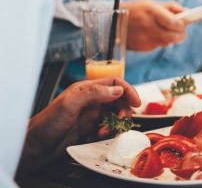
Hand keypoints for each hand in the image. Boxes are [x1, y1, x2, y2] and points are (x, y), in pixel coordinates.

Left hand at [21, 78, 139, 168]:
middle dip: (124, 108)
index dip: (127, 90)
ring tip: (108, 129)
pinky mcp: (90, 129)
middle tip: (123, 118)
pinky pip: (109, 127)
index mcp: (87, 89)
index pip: (114, 83)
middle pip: (119, 99)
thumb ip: (94, 93)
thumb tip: (117, 90)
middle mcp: (92, 100)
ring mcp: (91, 115)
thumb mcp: (70, 103)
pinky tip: (100, 134)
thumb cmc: (46, 123)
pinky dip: (110, 131)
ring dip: (117, 121)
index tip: (135, 101)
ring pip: (115, 114)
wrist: (35, 147)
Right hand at [123, 0, 186, 50]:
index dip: (182, 24)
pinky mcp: (142, 48)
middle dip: (181, 34)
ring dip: (171, 37)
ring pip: (168, 42)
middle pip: (175, 37)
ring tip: (165, 29)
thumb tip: (187, 12)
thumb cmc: (135, 10)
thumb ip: (171, 7)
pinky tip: (153, 34)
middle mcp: (148, 27)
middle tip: (181, 29)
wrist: (112, 23)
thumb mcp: (151, 3)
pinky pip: (158, 46)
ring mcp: (145, 39)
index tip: (185, 23)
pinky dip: (160, 41)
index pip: (174, 23)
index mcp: (151, 12)